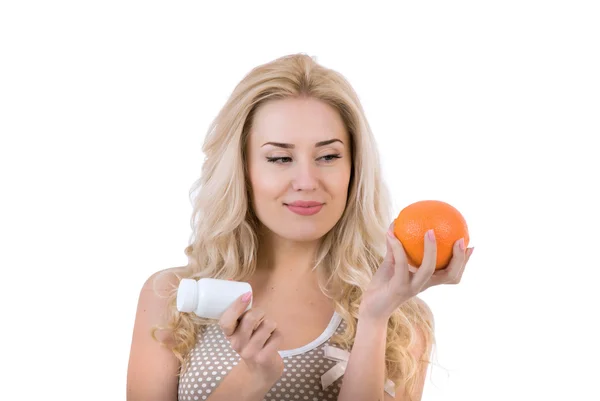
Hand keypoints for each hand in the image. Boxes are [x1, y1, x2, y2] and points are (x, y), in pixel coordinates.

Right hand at [218, 292, 283, 386]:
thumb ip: (239, 310)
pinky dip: (279, 335)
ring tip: (267, 331)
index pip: (226, 321)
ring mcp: (250, 352)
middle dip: (260, 312)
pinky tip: (273, 342)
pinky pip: (278, 335)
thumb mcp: (241, 329)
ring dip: (271, 324)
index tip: (247, 295)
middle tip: (261, 318)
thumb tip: (230, 280)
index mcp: (229, 335)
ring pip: (268, 324)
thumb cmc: (251, 342)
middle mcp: (236, 344)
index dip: (236, 306)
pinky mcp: (264, 358)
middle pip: (250, 318)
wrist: (260, 371)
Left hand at [359, 222, 473, 321]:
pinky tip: (391, 233)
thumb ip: (397, 247)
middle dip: (459, 258)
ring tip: (430, 231)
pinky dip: (397, 247)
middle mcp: (424, 285)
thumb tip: (397, 222)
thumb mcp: (392, 263)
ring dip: (431, 249)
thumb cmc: (383, 284)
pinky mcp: (398, 287)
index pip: (452, 273)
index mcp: (427, 280)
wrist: (370, 307)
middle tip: (460, 240)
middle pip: (450, 275)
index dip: (464, 262)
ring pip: (428, 269)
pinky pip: (401, 264)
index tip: (471, 245)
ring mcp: (412, 287)